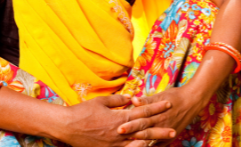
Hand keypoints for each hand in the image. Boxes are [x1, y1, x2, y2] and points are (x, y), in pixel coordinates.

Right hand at [57, 95, 175, 146]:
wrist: (67, 126)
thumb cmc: (83, 111)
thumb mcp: (102, 101)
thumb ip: (119, 100)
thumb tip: (132, 98)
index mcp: (119, 117)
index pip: (142, 111)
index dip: (156, 107)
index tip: (168, 104)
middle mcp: (120, 131)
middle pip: (144, 130)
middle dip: (160, 129)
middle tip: (174, 129)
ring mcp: (115, 143)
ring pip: (138, 143)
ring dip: (152, 142)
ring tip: (165, 142)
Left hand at [122, 86, 207, 142]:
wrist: (193, 100)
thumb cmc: (175, 96)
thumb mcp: (161, 95)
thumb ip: (147, 100)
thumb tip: (133, 100)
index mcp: (158, 112)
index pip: (142, 119)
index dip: (131, 123)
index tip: (119, 127)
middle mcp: (162, 123)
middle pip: (144, 130)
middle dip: (132, 134)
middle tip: (120, 135)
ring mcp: (167, 132)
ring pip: (151, 139)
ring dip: (140, 142)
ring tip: (130, 145)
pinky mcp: (171, 137)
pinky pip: (160, 145)